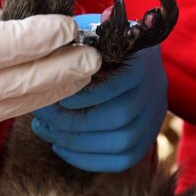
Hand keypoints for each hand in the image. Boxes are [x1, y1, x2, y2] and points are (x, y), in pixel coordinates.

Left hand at [30, 14, 167, 171]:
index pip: (120, 83)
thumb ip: (77, 39)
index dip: (87, 94)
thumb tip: (54, 41)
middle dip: (74, 121)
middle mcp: (153, 93)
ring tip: (46, 130)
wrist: (133, 64)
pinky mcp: (145, 142)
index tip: (56, 95)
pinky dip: (87, 158)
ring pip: (121, 143)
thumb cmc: (101, 48)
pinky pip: (120, 161)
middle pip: (119, 117)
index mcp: (142, 63)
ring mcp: (152, 121)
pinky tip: (60, 146)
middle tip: (41, 117)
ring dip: (77, 142)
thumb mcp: (92, 34)